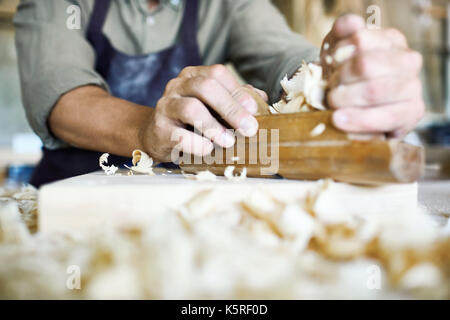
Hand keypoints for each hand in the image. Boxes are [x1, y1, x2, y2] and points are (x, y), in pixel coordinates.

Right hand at [139, 65, 267, 161]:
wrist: (155, 135)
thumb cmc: (190, 120)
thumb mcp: (211, 106)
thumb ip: (234, 99)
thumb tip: (262, 99)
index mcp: (193, 76)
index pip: (217, 74)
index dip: (237, 91)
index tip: (254, 110)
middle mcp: (177, 86)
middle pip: (205, 87)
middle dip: (231, 108)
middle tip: (249, 128)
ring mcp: (166, 106)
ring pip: (191, 108)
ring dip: (214, 126)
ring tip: (229, 141)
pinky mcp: (159, 129)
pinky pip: (178, 135)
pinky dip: (197, 144)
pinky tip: (209, 150)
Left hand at [321, 15, 424, 137]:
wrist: (353, 108)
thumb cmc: (345, 75)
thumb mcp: (338, 49)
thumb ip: (343, 30)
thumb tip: (352, 24)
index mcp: (391, 40)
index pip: (360, 40)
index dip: (337, 55)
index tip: (330, 66)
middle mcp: (408, 61)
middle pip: (365, 65)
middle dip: (339, 79)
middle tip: (330, 89)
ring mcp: (413, 87)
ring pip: (374, 90)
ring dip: (344, 99)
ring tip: (332, 104)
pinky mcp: (412, 114)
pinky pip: (384, 118)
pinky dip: (356, 120)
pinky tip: (339, 121)